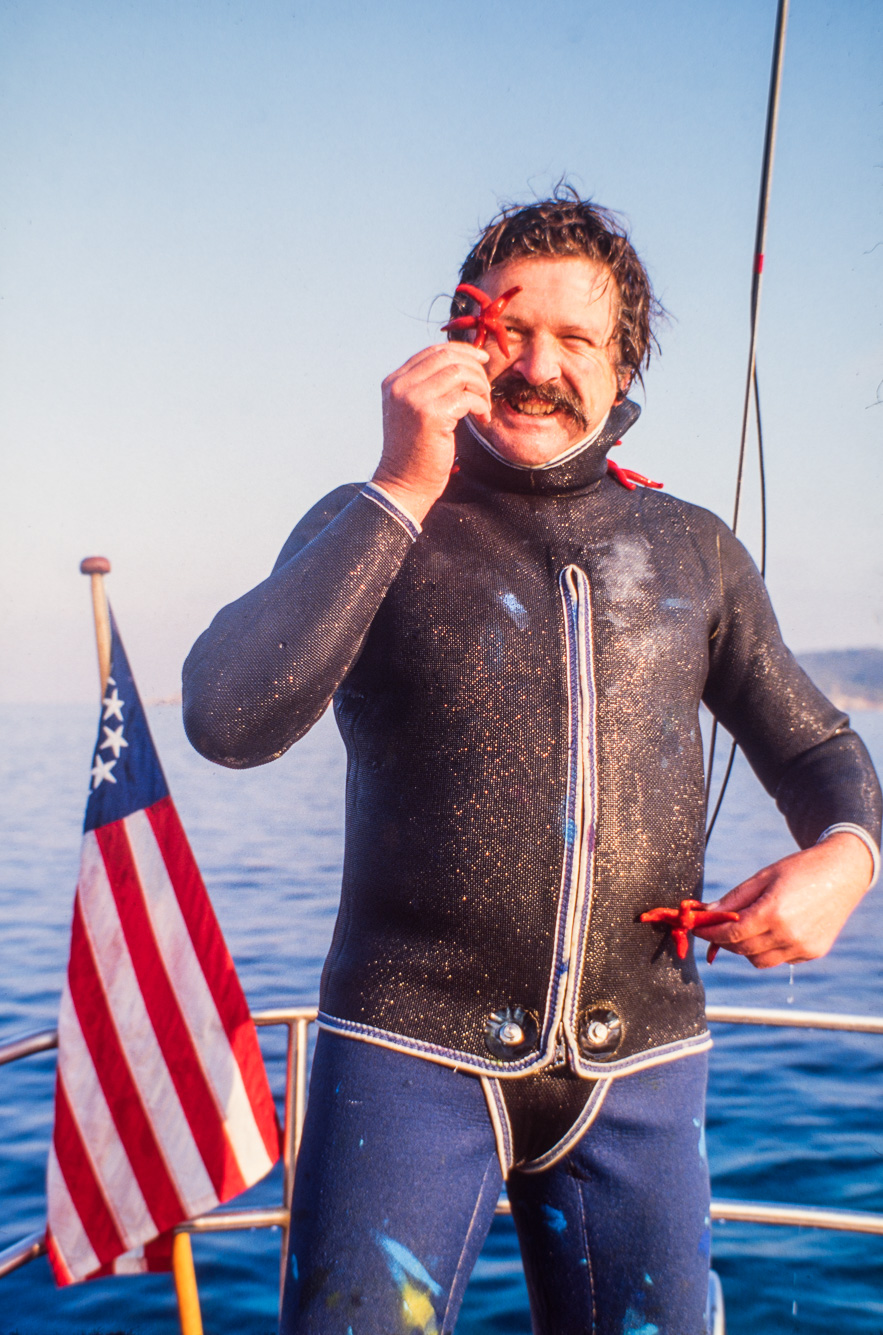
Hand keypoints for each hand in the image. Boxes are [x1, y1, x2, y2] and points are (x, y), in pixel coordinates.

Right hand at [372, 342, 490, 523]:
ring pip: (460, 372)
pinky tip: (481, 417)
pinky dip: (481, 404)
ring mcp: (413, 399)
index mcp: (394, 382)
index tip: (482, 359)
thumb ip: (428, 387)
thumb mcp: (414, 411)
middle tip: (486, 388)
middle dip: (475, 368)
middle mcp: (400, 386)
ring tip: (483, 405)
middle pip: (448, 357)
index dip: (462, 351)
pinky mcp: (430, 415)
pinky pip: (467, 397)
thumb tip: (462, 363)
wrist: (404, 484)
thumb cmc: (415, 452)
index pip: (433, 351)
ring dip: (480, 386)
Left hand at [694, 832, 874, 968]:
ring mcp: (803, 948)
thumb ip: (734, 899)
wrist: (843, 873)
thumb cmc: (800, 869)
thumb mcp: (762, 877)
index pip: (730, 934)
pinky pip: (780, 958)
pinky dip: (768, 948)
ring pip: (759, 960)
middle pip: (741, 949)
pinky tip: (773, 929)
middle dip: (722, 940)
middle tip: (713, 927)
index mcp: (773, 913)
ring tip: (745, 927)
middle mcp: (789, 936)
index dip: (708, 933)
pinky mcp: (813, 953)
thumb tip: (706, 912)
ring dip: (745, 948)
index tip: (695, 928)